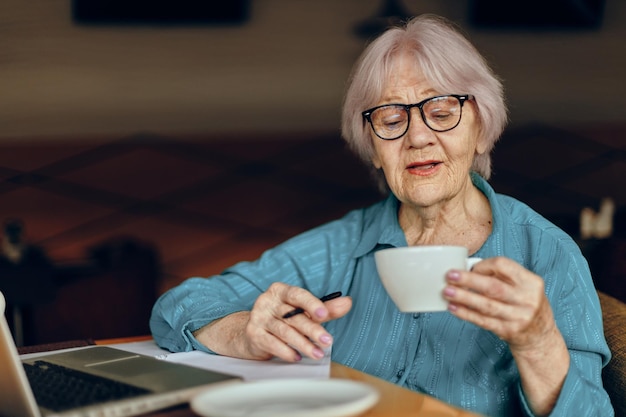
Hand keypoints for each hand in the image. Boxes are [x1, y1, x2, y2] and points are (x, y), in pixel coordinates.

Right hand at [194, 282, 351, 362]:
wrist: (252, 332)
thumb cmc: (282, 318)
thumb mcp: (303, 311)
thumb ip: (325, 308)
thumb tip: (347, 302)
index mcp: (280, 291)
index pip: (297, 295)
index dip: (311, 304)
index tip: (324, 314)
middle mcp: (267, 301)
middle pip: (293, 316)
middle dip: (312, 330)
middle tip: (328, 341)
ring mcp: (258, 317)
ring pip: (284, 331)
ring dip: (303, 344)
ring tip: (317, 354)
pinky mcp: (253, 333)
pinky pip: (271, 343)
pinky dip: (286, 351)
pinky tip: (297, 357)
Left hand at [443, 256, 554, 350]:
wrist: (540, 337)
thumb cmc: (525, 305)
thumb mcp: (524, 287)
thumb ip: (503, 277)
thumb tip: (468, 269)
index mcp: (531, 282)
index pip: (504, 266)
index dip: (483, 265)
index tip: (470, 267)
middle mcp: (527, 299)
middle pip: (493, 287)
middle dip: (468, 280)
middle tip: (450, 276)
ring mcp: (518, 317)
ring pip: (486, 305)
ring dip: (463, 297)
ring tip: (447, 291)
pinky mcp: (508, 331)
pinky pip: (483, 320)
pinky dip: (466, 313)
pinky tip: (453, 307)